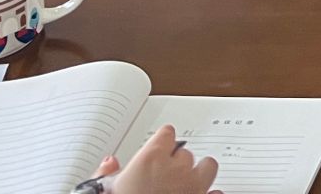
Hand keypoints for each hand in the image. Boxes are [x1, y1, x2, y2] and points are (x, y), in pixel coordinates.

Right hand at [98, 125, 219, 193]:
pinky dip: (210, 193)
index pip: (166, 133)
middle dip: (176, 161)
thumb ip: (108, 173)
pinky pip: (215, 192)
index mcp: (151, 158)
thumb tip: (110, 162)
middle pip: (184, 152)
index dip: (162, 141)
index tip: (159, 146)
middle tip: (164, 174)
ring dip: (200, 171)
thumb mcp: (105, 189)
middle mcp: (176, 168)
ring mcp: (192, 186)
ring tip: (188, 180)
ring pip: (207, 165)